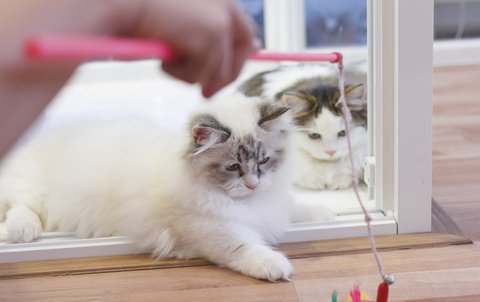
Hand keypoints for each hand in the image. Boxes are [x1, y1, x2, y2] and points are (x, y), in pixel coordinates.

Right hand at [130, 0, 256, 96]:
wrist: (124, 7)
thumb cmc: (144, 16)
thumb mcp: (184, 25)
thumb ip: (210, 35)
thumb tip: (251, 49)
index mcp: (221, 0)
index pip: (245, 31)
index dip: (243, 54)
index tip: (232, 74)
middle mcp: (227, 7)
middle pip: (243, 51)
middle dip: (224, 77)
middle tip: (206, 94)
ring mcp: (221, 23)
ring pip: (219, 71)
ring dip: (191, 74)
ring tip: (167, 60)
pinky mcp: (212, 38)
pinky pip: (203, 76)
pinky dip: (180, 75)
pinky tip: (164, 58)